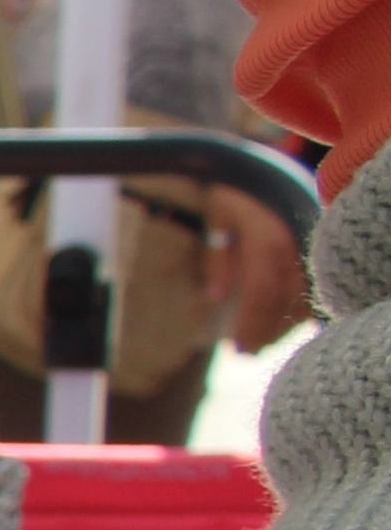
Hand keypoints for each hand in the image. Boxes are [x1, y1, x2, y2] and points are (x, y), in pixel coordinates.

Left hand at [209, 203, 314, 350]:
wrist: (269, 175)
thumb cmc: (233, 197)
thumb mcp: (216, 218)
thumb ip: (216, 257)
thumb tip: (214, 297)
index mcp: (268, 240)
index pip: (261, 292)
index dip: (250, 323)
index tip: (236, 347)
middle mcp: (295, 248)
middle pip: (284, 301)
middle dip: (265, 331)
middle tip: (245, 354)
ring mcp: (310, 251)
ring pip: (303, 299)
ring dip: (282, 327)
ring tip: (258, 347)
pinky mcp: (316, 255)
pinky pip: (313, 290)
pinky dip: (298, 314)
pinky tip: (278, 329)